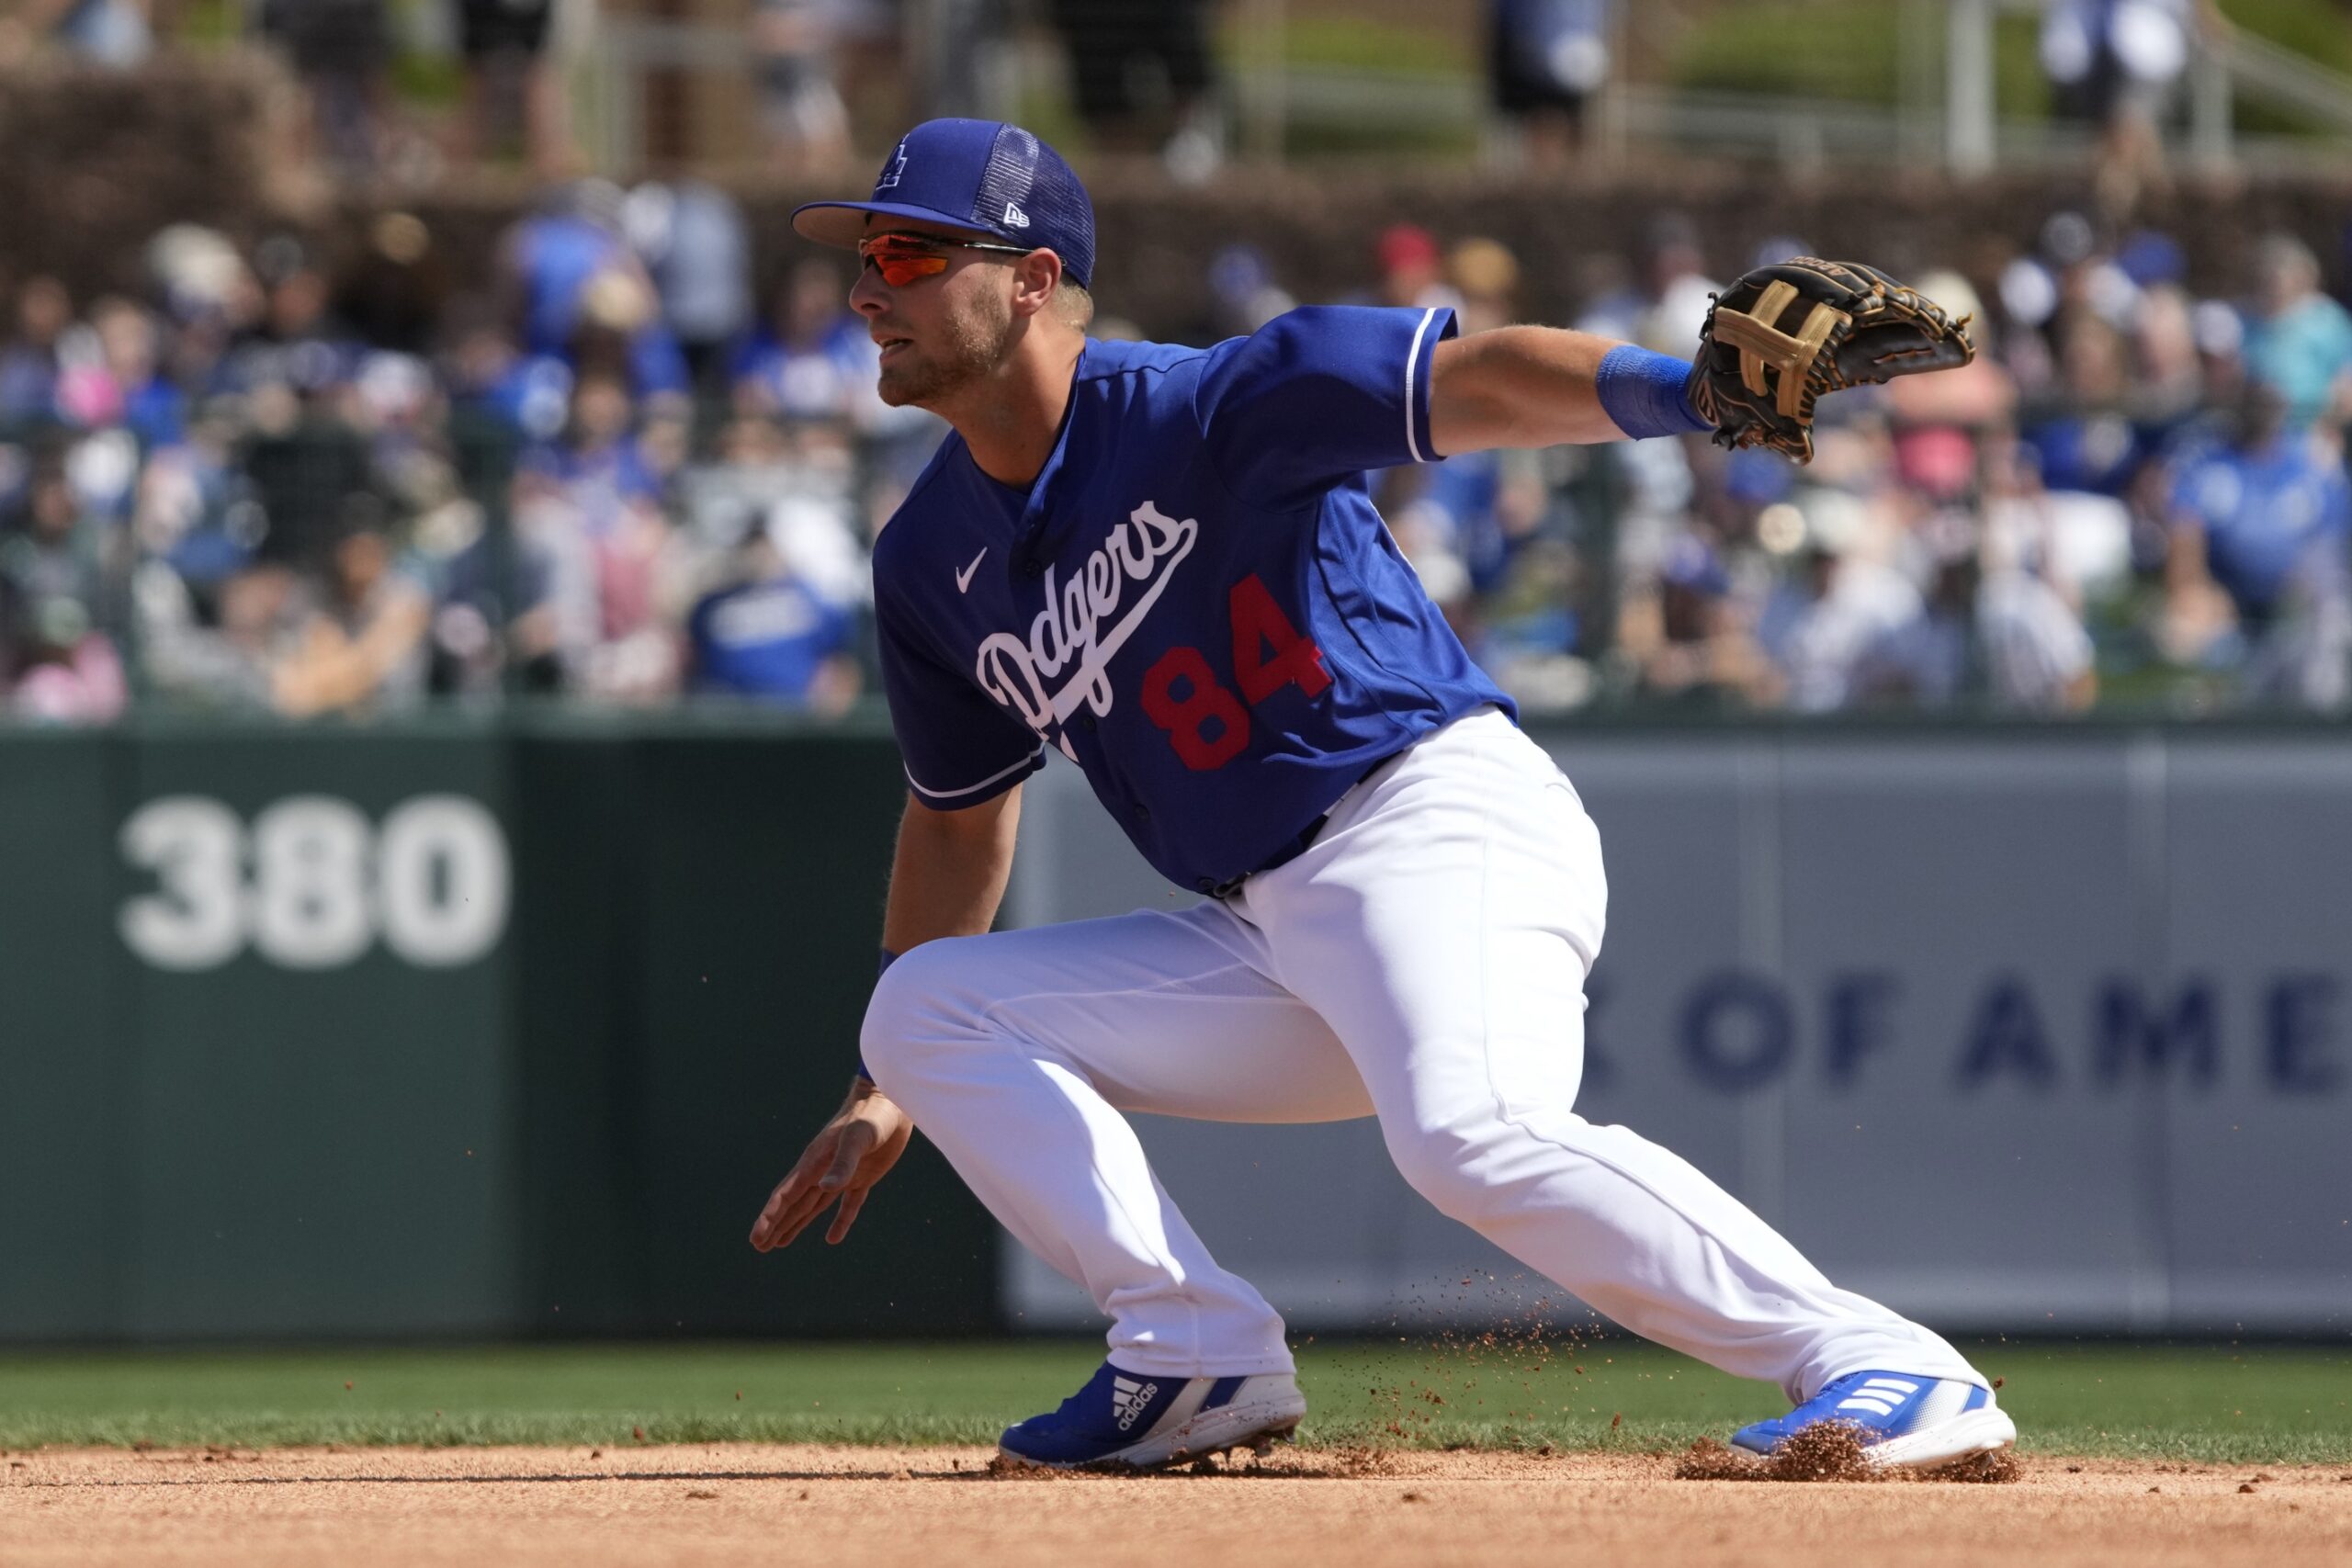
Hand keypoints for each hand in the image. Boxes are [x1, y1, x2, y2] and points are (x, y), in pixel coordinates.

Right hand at [748, 1081, 913, 1250]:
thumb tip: (824, 1188)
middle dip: (776, 1225)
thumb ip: (843, 1163)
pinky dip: (841, 1222)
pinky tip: (832, 1238)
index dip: (770, 1218)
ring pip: (813, 1206)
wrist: (891, 1101)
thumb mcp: (857, 1138)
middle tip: (759, 1246)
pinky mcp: (864, 1176)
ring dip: (797, 1224)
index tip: (756, 1238)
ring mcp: (842, 1174)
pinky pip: (848, 1205)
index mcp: (815, 1162)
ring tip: (780, 1242)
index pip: (786, 1195)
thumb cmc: (870, 1115)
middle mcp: (823, 1171)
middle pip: (794, 1205)